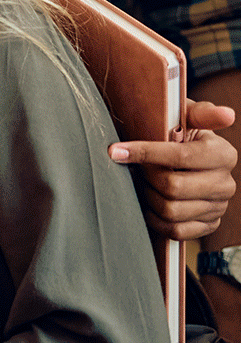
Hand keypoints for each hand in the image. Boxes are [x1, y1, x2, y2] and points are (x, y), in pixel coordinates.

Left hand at [111, 99, 236, 239]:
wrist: (182, 158)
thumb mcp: (186, 115)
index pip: (180, 157)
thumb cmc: (179, 132)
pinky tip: (147, 202)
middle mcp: (225, 183)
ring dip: (147, 196)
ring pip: (171, 210)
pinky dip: (154, 218)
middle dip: (145, 177)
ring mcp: (218, 207)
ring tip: (141, 182)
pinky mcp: (207, 225)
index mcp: (223, 154)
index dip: (145, 153)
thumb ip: (201, 112)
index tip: (115, 150)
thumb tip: (227, 114)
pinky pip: (175, 230)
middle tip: (133, 168)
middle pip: (173, 187)